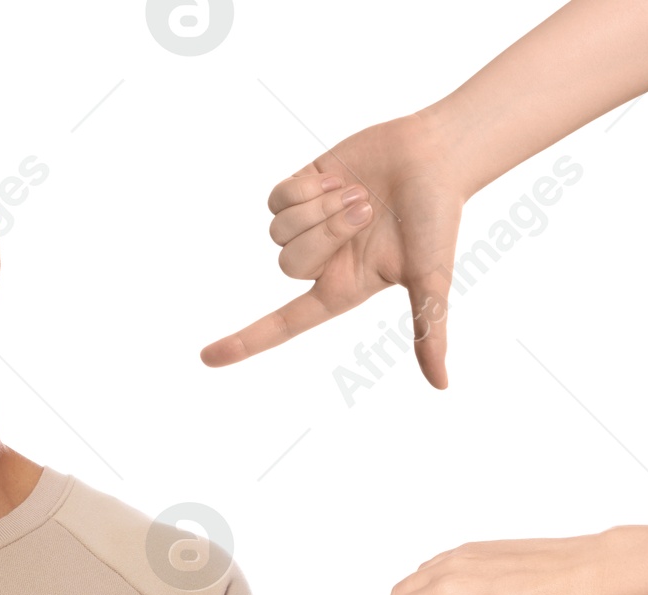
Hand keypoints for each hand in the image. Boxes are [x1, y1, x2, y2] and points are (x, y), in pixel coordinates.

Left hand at [200, 114, 462, 386]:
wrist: (438, 155)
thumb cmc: (439, 219)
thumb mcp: (430, 281)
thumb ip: (430, 332)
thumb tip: (442, 386)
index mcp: (339, 290)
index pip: (282, 325)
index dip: (244, 342)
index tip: (205, 359)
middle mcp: (320, 263)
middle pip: (286, 263)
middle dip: (326, 231)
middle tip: (365, 209)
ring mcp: (309, 226)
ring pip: (279, 231)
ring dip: (321, 206)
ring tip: (357, 192)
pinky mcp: (303, 189)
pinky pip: (277, 199)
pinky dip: (307, 186)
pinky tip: (338, 176)